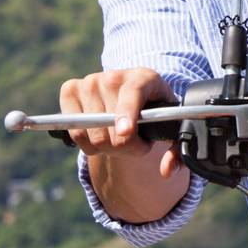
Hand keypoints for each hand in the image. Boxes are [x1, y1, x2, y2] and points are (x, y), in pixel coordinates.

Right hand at [58, 67, 182, 176]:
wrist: (133, 94)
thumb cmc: (154, 111)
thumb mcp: (171, 126)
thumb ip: (177, 150)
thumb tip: (167, 170)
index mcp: (144, 78)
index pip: (132, 94)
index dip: (127, 114)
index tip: (126, 132)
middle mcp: (114, 76)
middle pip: (108, 123)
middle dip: (122, 146)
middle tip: (134, 146)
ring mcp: (90, 81)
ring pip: (90, 131)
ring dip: (105, 147)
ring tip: (118, 140)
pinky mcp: (70, 90)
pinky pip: (73, 131)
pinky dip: (86, 143)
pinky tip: (99, 136)